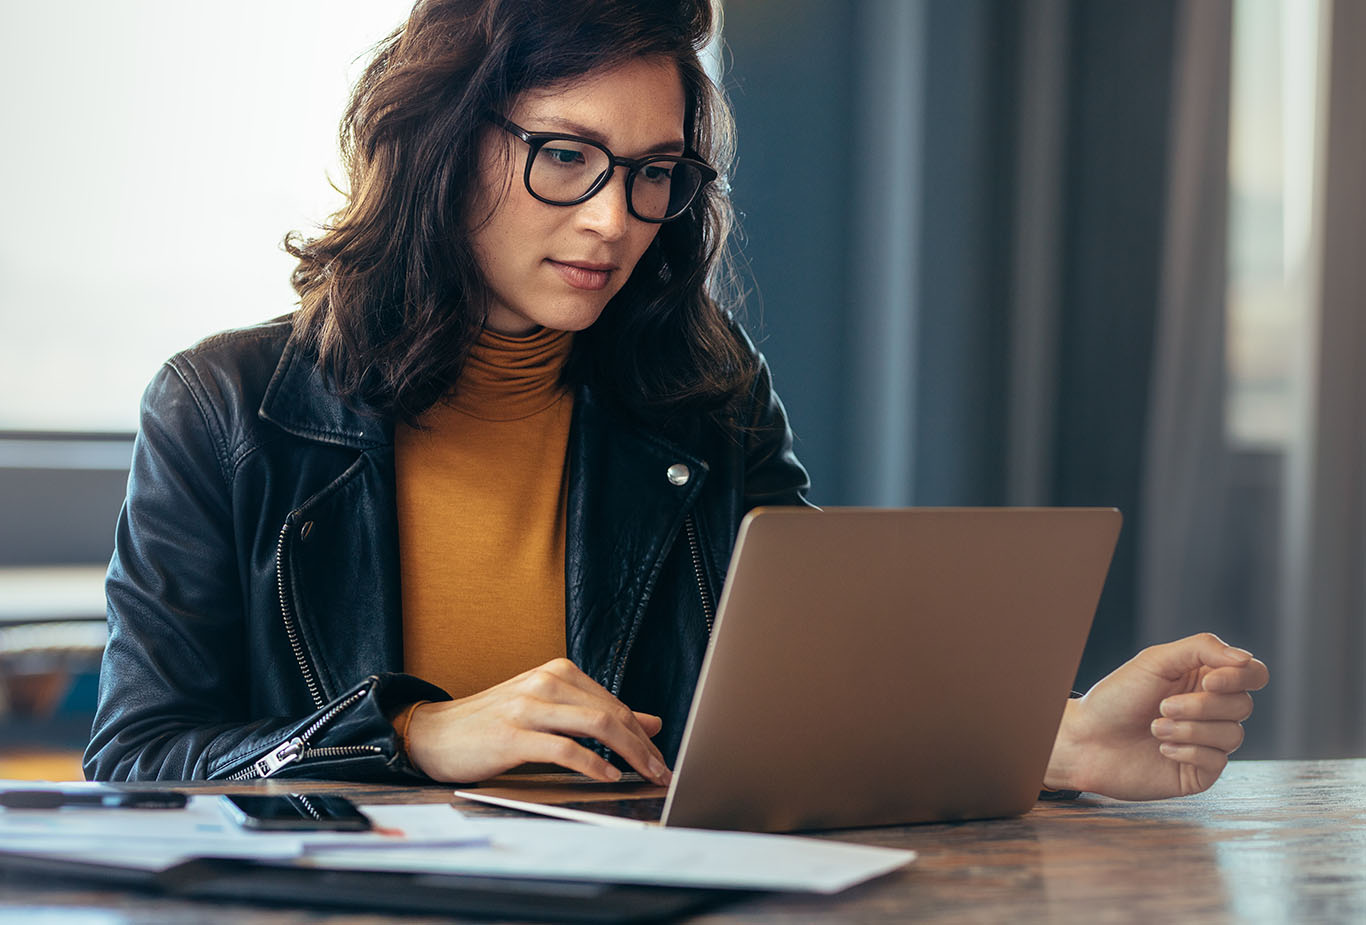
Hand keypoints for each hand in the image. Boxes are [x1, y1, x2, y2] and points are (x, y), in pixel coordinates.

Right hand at [399, 658, 671, 785]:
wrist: (433, 733)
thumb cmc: (493, 724)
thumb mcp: (549, 711)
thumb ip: (596, 714)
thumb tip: (651, 723)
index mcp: (558, 673)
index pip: (615, 703)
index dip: (643, 734)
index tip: (661, 759)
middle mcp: (546, 682)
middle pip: (612, 713)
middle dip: (644, 746)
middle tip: (663, 772)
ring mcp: (528, 706)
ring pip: (596, 725)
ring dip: (629, 754)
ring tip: (644, 775)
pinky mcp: (512, 735)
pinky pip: (564, 748)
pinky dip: (592, 764)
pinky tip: (607, 776)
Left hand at [1044, 633, 1268, 799]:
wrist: (1086, 739)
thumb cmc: (1117, 697)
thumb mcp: (1156, 661)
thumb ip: (1202, 649)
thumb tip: (1246, 659)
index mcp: (1205, 679)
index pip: (1253, 674)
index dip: (1241, 677)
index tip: (1209, 682)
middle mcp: (1212, 710)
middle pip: (1243, 705)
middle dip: (1202, 706)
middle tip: (1163, 706)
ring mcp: (1208, 742)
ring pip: (1233, 734)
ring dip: (1190, 729)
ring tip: (1155, 727)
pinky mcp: (1199, 772)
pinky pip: (1218, 761)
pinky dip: (1188, 751)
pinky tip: (1162, 748)